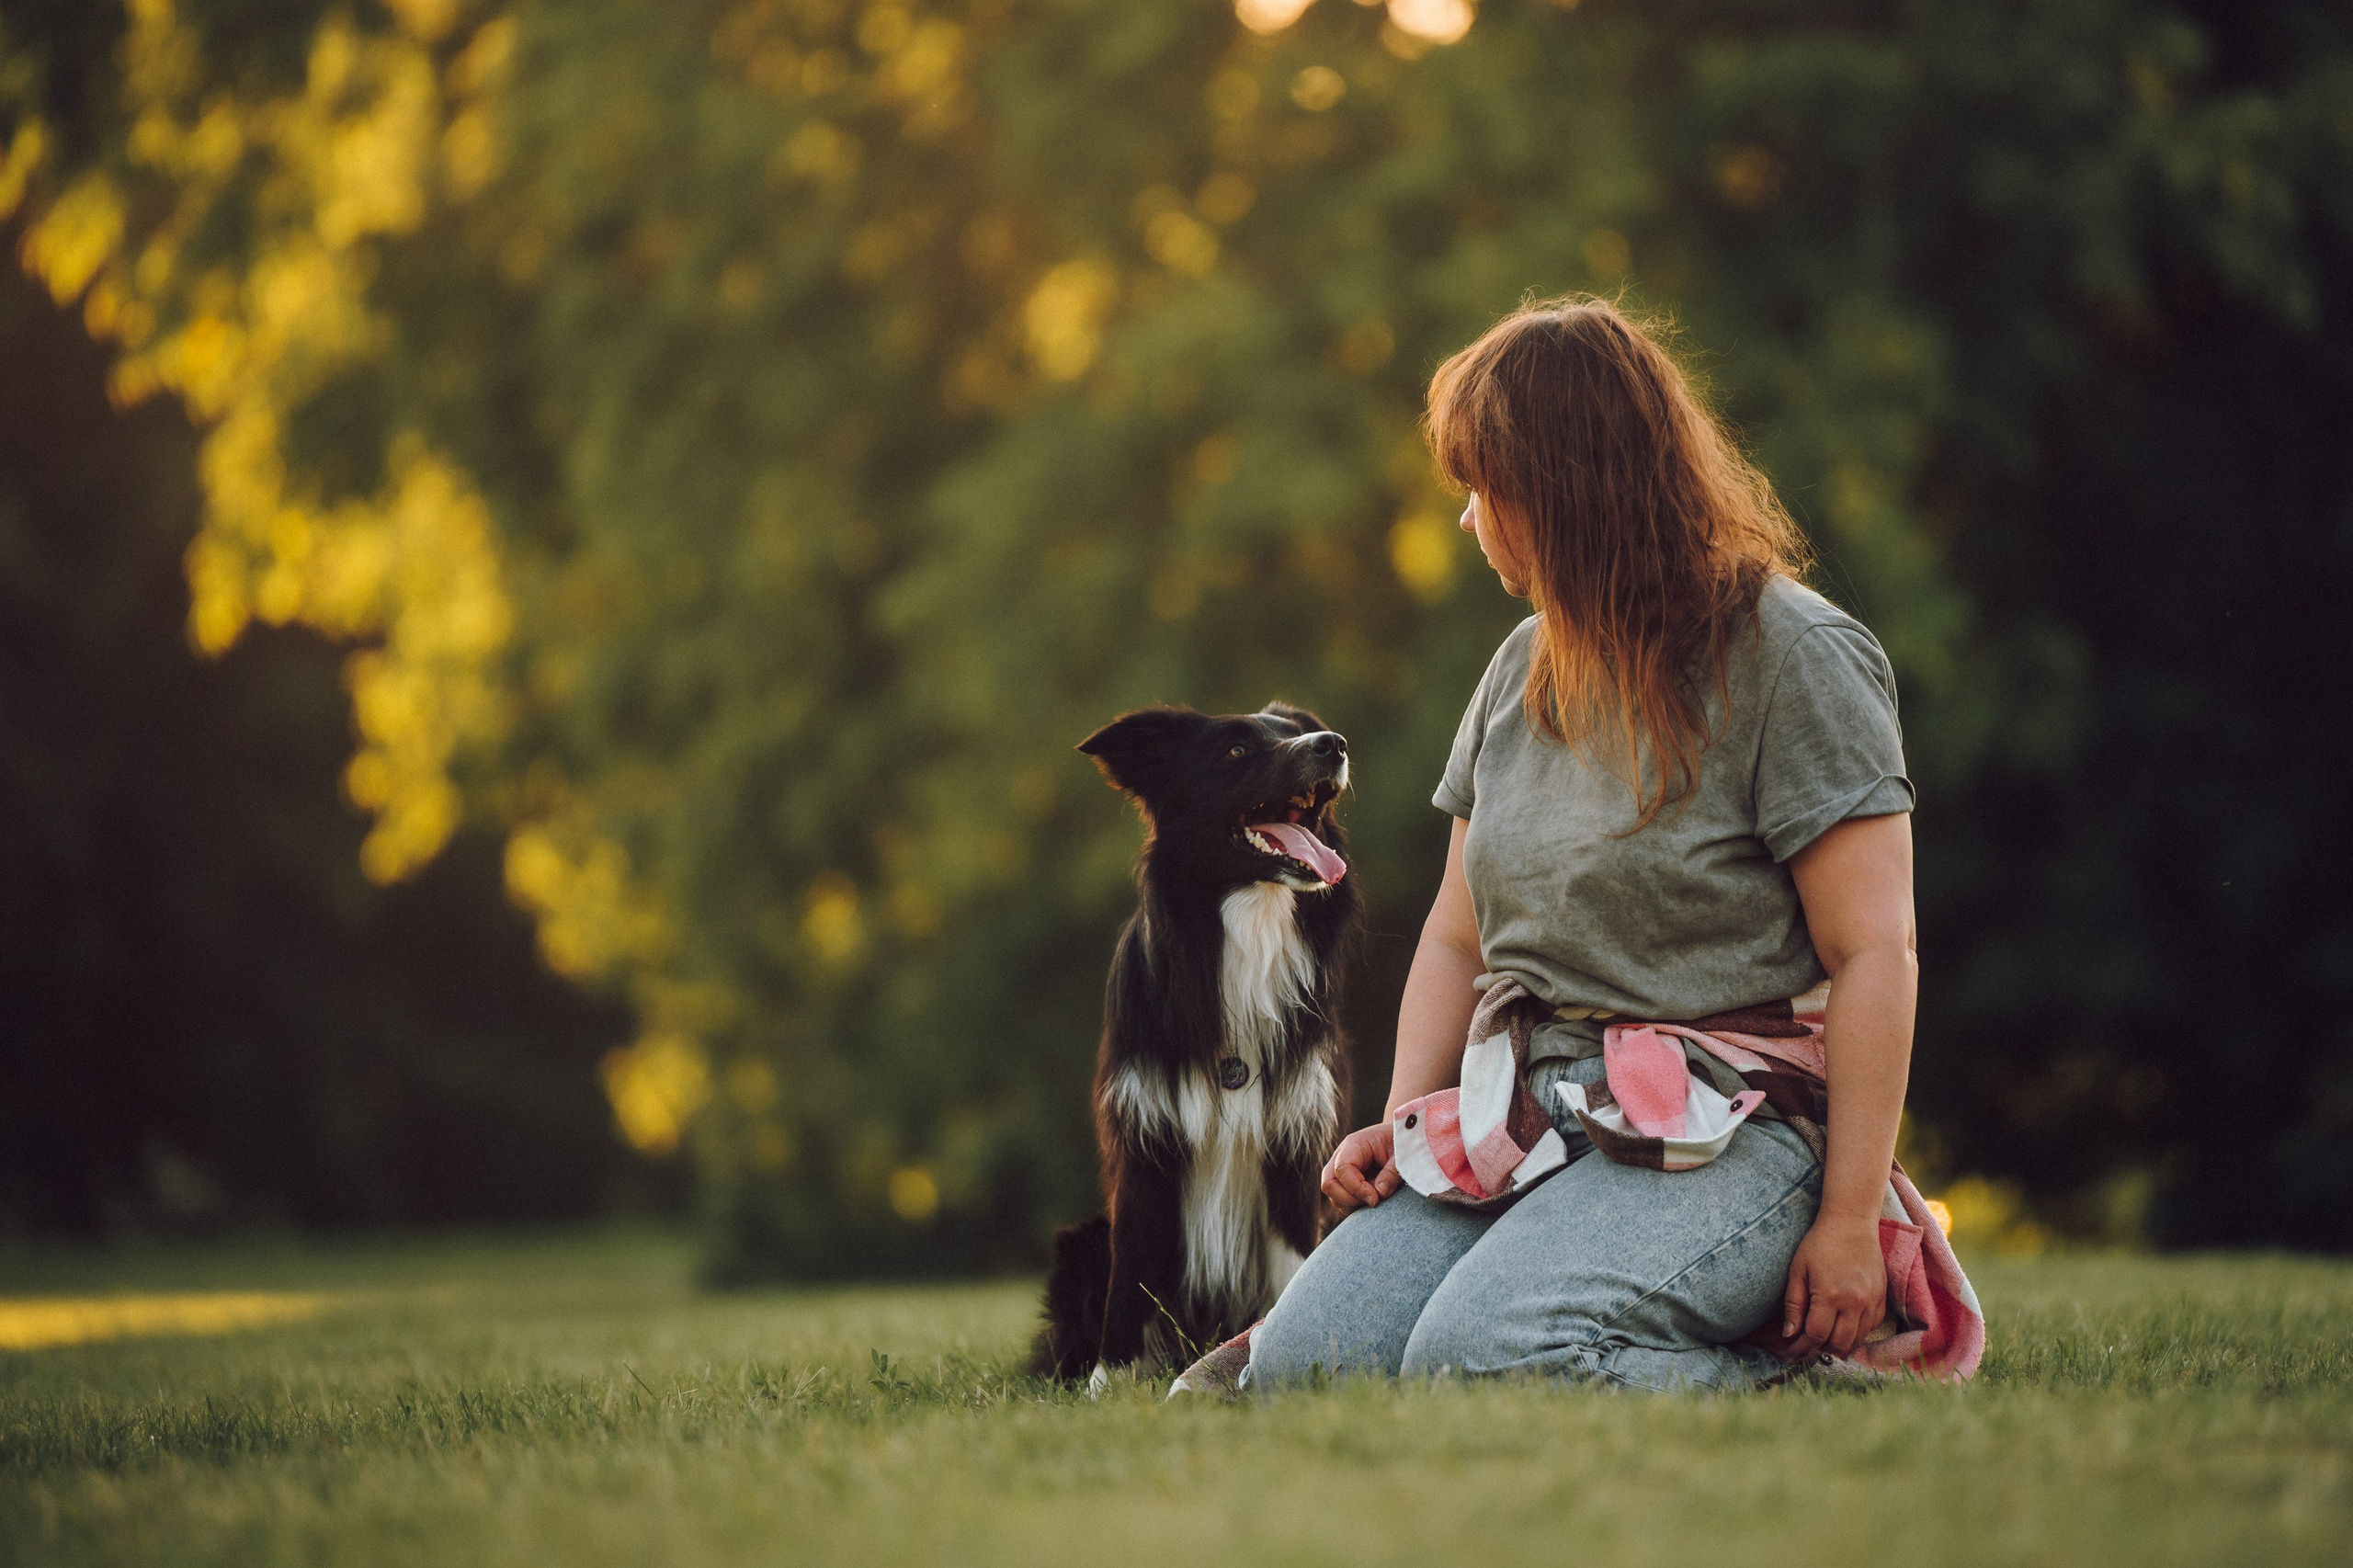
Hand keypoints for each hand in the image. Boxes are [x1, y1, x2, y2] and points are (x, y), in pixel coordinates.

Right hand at [1321, 1122, 1402, 1214]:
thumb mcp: (1402, 1155)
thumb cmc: (1401, 1143)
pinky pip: (1341, 1201)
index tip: (1375, 1198)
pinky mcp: (1346, 1182)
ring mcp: (1341, 1170)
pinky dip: (1355, 1206)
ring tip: (1377, 1197)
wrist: (1400, 1137)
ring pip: (1333, 1195)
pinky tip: (1373, 1198)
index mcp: (1354, 1144)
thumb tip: (1379, 1193)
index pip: (1342, 1169)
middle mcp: (1342, 1157)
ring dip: (1353, 1204)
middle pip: (1328, 1184)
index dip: (1356, 1188)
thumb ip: (1392, 1173)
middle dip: (1349, 1199)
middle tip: (1374, 1201)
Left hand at [1780, 1212, 1887, 1359]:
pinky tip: (1843, 1327)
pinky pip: (1871, 1328)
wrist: (1851, 1223)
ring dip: (1839, 1345)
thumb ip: (1794, 1304)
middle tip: (1806, 1345)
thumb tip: (1788, 1334)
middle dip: (1820, 1350)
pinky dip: (1856, 1334)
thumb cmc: (1819, 1244)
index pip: (1816, 1335)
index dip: (1801, 1347)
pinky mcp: (1882, 1298)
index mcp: (1830, 1295)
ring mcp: (1871, 1302)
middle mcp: (1854, 1303)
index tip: (1791, 1350)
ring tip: (1823, 1338)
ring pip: (1857, 1340)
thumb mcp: (1798, 1271)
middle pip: (1838, 1344)